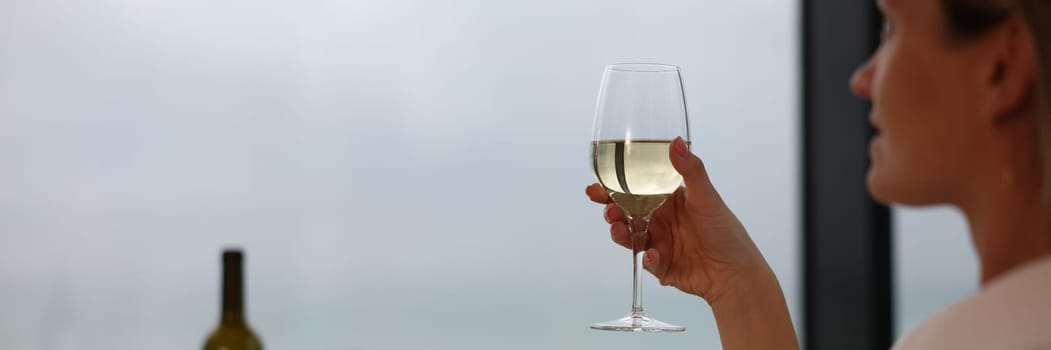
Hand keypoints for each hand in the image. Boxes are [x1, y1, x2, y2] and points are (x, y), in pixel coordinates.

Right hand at [586, 137, 769, 305]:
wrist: (736, 272)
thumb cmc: (725, 231)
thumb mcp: (707, 196)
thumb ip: (690, 170)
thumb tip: (676, 141)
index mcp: (667, 200)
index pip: (634, 189)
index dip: (613, 186)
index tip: (597, 184)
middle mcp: (660, 220)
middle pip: (625, 213)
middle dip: (610, 210)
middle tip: (606, 208)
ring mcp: (659, 243)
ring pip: (630, 237)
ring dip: (620, 232)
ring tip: (618, 228)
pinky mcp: (661, 266)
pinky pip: (647, 261)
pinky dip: (647, 258)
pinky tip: (653, 255)